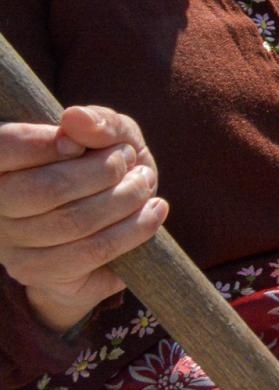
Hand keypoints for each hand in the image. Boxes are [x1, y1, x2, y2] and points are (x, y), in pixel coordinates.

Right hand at [0, 106, 166, 332]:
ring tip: (143, 184)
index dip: (47, 141)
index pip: (6, 146)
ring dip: (124, 199)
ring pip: (72, 223)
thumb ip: (98, 122)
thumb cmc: (106, 165)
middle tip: (130, 161)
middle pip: (45, 189)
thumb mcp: (111, 135)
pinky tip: (153, 212)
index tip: (82, 143)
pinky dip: (132, 230)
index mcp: (2, 162)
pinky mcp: (36, 272)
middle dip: (103, 171)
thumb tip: (75, 117)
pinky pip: (89, 253)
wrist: (110, 221)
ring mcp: (11, 243)